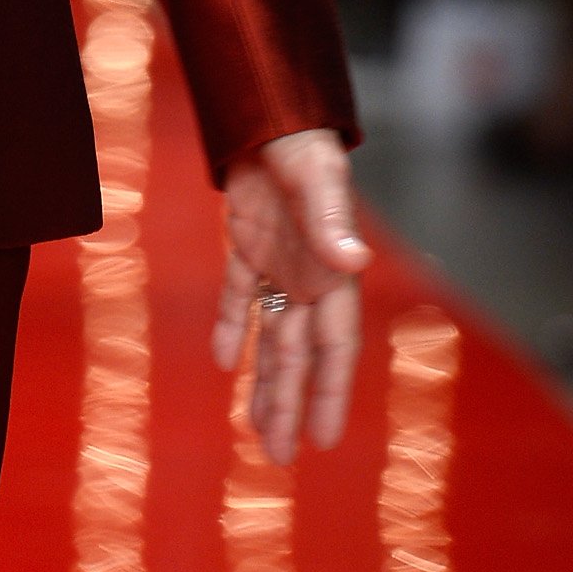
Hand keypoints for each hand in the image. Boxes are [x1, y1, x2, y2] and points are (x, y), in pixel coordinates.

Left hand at [213, 126, 369, 463]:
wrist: (271, 115)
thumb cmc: (303, 148)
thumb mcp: (318, 183)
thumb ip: (332, 223)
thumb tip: (352, 260)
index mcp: (330, 275)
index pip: (334, 348)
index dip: (331, 394)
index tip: (326, 440)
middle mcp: (307, 278)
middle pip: (299, 355)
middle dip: (291, 404)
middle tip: (280, 457)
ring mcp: (277, 264)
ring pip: (270, 335)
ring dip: (263, 379)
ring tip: (257, 428)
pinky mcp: (246, 245)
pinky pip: (237, 294)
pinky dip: (229, 325)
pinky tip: (220, 359)